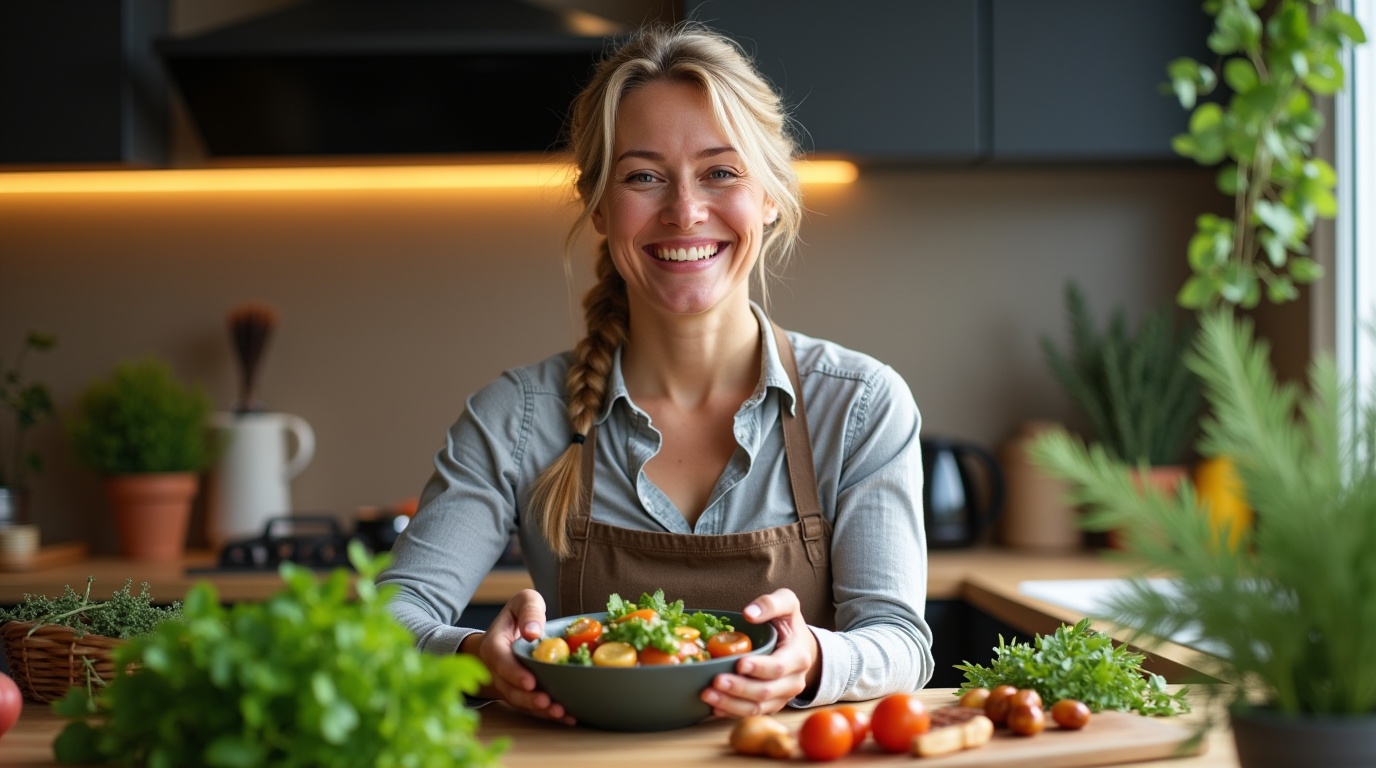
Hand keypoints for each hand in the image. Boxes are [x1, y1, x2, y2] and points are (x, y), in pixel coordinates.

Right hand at [463, 589, 574, 723]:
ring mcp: (508, 685)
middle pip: (509, 688)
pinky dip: (548, 714)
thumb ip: (529, 611)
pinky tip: (568, 717)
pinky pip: (531, 707)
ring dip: (539, 710)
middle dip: (528, 698)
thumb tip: (532, 632)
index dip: (514, 673)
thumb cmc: (519, 616)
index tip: (530, 681)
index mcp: (495, 646)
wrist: (509, 633)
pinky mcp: (520, 694)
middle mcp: (498, 670)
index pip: (500, 661)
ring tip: (560, 713)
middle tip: (547, 701)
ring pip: (520, 702)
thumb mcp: (524, 602)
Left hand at [701, 588, 819, 717]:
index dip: (759, 668)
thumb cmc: (788, 625)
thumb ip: (771, 604)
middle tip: (715, 681)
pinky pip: (751, 714)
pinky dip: (731, 713)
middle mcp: (793, 681)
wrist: (800, 647)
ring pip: (757, 708)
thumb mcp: (786, 604)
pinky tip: (713, 708)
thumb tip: (749, 614)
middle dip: (739, 688)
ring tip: (708, 696)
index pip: (778, 667)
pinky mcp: (771, 706)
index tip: (739, 663)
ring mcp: (782, 697)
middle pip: (765, 692)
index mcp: (798, 657)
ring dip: (731, 704)